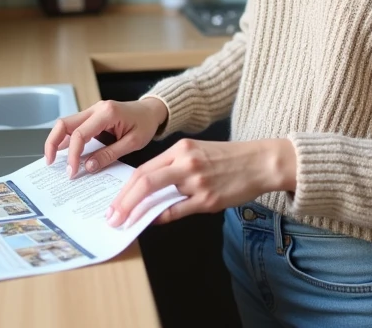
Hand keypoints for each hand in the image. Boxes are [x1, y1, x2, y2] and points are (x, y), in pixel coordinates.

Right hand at [44, 97, 168, 178]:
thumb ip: (110, 154)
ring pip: (66, 123)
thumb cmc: (146, 124)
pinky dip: (67, 139)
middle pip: (64, 123)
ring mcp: (92, 110)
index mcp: (107, 113)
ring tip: (54, 160)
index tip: (72, 172)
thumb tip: (88, 166)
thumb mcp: (133, 143)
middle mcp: (96, 108)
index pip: (80, 134)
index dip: (73, 155)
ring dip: (57, 140)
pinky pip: (74, 126)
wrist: (151, 110)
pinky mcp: (92, 116)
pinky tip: (65, 153)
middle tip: (50, 162)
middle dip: (53, 143)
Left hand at [106, 138, 296, 227]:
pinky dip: (163, 216)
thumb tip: (149, 191)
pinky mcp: (208, 199)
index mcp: (180, 149)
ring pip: (158, 196)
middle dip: (123, 202)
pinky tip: (154, 220)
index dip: (125, 188)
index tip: (113, 202)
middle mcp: (186, 163)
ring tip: (127, 222)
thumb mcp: (197, 153)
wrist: (260, 162)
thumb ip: (173, 169)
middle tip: (112, 217)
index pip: (143, 169)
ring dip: (139, 212)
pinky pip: (177, 210)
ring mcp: (197, 181)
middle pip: (144, 181)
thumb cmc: (228, 159)